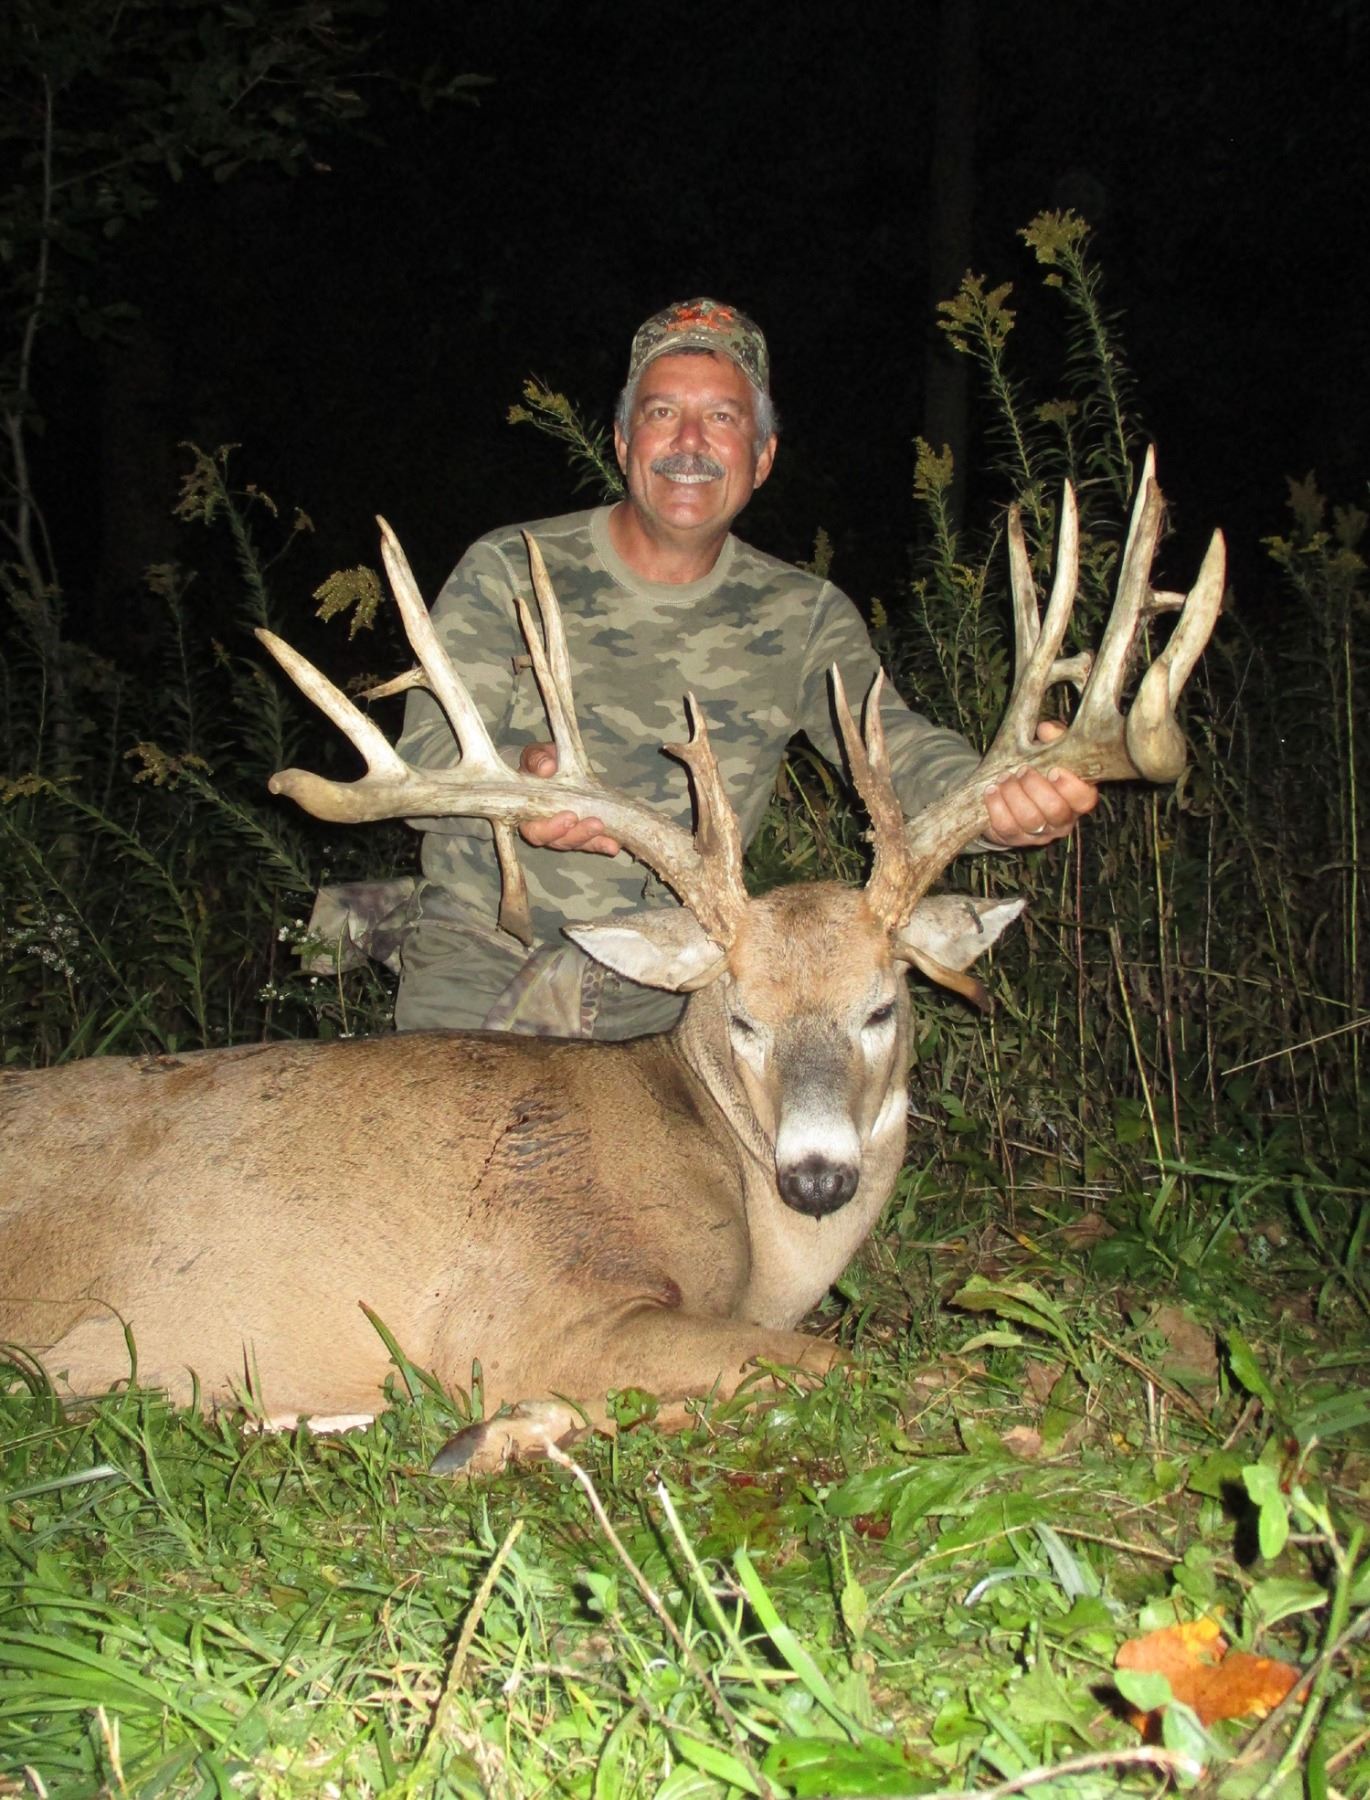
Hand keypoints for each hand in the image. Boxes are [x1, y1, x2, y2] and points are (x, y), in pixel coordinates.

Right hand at [516, 742, 621, 855]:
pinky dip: (602, 844)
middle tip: (596, 824)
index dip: (551, 828)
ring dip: (593, 841)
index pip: (535, 830)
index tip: (570, 817)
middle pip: (558, 841)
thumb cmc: (539, 763)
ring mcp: (563, 833)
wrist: (552, 766)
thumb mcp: (536, 756)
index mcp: (527, 812)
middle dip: (578, 835)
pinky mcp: (581, 832)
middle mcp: (544, 829)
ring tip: (611, 840)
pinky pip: (591, 842)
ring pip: (576, 843)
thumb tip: (547, 767)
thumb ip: (537, 760)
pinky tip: (614, 846)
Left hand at [982, 721, 1097, 847]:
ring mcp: (1039, 833)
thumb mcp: (1050, 749)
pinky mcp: (1015, 838)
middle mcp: (1063, 820)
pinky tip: (991, 790)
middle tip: (1022, 770)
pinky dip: (996, 807)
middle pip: (1055, 811)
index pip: (1085, 800)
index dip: (1070, 787)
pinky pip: (1006, 827)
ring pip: (1030, 820)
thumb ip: (1053, 737)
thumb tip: (1046, 730)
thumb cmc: (1039, 767)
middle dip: (1035, 787)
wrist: (1012, 791)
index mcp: (1078, 798)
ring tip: (1004, 777)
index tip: (1053, 770)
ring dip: (1014, 795)